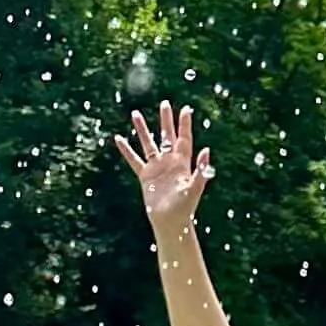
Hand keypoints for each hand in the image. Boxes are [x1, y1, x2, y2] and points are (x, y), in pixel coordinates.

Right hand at [115, 101, 211, 234]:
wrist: (170, 221)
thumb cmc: (185, 207)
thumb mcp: (195, 187)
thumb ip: (201, 170)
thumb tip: (207, 150)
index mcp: (183, 163)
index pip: (184, 139)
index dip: (185, 124)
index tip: (186, 109)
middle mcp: (170, 162)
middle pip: (167, 136)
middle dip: (166, 121)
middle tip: (165, 104)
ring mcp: (156, 168)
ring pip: (148, 143)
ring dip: (142, 129)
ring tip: (135, 113)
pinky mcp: (145, 176)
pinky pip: (134, 159)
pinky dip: (126, 150)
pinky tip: (118, 138)